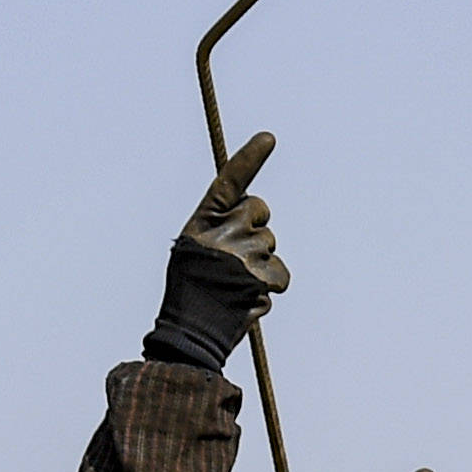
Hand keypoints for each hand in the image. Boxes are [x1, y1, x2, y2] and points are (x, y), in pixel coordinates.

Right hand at [153, 131, 290, 372]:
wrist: (189, 333)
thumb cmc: (191, 292)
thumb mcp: (196, 251)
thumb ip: (223, 229)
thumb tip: (255, 214)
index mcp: (202, 223)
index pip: (229, 182)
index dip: (249, 158)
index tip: (269, 138)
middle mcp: (223, 232)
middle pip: (260, 212)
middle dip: (256, 229)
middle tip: (234, 259)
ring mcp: (243, 254)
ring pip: (272, 246)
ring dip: (262, 265)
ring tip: (235, 286)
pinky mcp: (262, 277)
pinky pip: (281, 275)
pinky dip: (271, 288)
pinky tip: (247, 298)